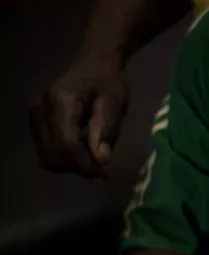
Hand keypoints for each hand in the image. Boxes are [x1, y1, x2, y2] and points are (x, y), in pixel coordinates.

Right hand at [30, 58, 127, 179]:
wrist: (94, 64)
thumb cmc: (107, 81)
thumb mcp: (115, 103)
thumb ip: (107, 130)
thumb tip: (100, 159)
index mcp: (61, 101)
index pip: (67, 143)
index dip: (85, 164)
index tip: (103, 177)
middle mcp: (41, 109)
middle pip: (54, 153)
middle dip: (78, 168)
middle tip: (101, 172)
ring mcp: (35, 115)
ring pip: (47, 156)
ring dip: (70, 166)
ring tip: (93, 163)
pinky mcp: (36, 122)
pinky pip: (45, 150)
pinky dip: (64, 159)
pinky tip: (82, 154)